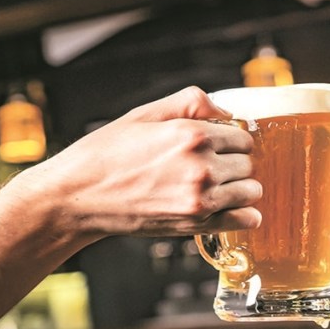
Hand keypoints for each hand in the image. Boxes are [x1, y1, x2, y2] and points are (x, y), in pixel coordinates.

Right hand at [19, 86, 262, 239]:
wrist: (78, 197)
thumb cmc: (107, 153)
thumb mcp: (146, 113)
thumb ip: (192, 103)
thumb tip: (228, 112)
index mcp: (192, 134)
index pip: (242, 136)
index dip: (231, 140)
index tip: (218, 145)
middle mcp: (201, 167)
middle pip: (248, 163)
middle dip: (234, 163)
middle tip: (211, 166)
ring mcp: (200, 199)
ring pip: (251, 191)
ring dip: (240, 188)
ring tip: (217, 187)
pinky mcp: (195, 224)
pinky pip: (244, 220)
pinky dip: (244, 216)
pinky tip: (231, 208)